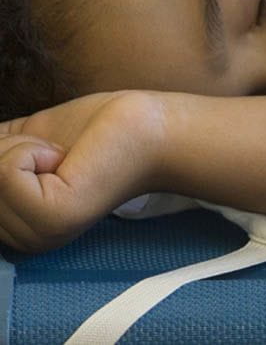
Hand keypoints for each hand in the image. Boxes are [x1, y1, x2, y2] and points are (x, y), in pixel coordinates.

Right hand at [0, 91, 165, 252]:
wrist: (147, 128)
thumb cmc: (92, 133)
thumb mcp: (19, 142)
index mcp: (13, 227)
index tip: (34, 156)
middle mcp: (20, 242)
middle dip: (5, 148)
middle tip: (50, 151)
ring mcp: (36, 236)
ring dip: (20, 146)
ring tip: (59, 155)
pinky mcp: (52, 218)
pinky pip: (5, 171)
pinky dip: (30, 150)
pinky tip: (63, 158)